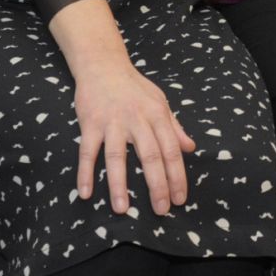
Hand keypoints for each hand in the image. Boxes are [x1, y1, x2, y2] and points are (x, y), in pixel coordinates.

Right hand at [72, 57, 196, 215]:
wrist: (103, 64)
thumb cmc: (134, 87)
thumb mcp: (160, 102)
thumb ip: (174, 126)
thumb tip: (190, 148)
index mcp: (157, 114)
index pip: (171, 149)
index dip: (177, 175)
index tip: (180, 199)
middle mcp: (136, 119)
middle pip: (150, 156)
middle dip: (157, 185)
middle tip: (161, 210)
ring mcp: (112, 122)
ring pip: (117, 157)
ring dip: (119, 184)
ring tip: (122, 209)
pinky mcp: (90, 123)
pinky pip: (87, 152)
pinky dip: (85, 172)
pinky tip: (86, 193)